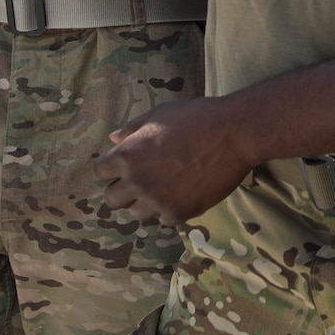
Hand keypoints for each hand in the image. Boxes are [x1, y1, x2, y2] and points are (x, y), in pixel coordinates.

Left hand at [94, 94, 256, 225]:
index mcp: (127, 155)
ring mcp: (157, 200)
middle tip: (141, 181)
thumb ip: (133, 129)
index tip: (123, 167)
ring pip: (135, 213)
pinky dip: (169, 209)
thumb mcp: (159, 115)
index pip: (100, 173)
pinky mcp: (179, 213)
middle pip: (111, 200)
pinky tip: (182, 193)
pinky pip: (162, 219)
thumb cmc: (196, 118)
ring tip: (162, 188)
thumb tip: (113, 139)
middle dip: (122, 190)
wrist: (234, 134)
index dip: (111, 169)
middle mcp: (137, 181)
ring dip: (144, 202)